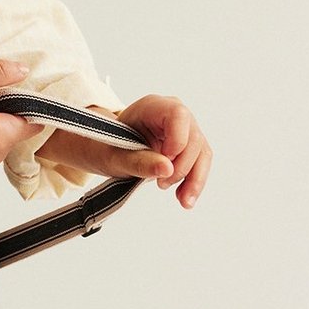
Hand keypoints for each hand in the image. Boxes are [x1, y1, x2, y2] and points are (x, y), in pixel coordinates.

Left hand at [43, 95, 210, 208]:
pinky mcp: (188, 147)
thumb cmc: (108, 148)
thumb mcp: (116, 157)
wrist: (107, 151)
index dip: (178, 139)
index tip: (166, 161)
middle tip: (161, 185)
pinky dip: (194, 182)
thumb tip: (167, 169)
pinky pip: (199, 163)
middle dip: (183, 166)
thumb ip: (139, 162)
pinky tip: (185, 198)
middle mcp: (172, 114)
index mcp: (152, 107)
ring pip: (201, 153)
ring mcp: (183, 130)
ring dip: (195, 179)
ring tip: (183, 201)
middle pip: (193, 138)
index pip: (177, 115)